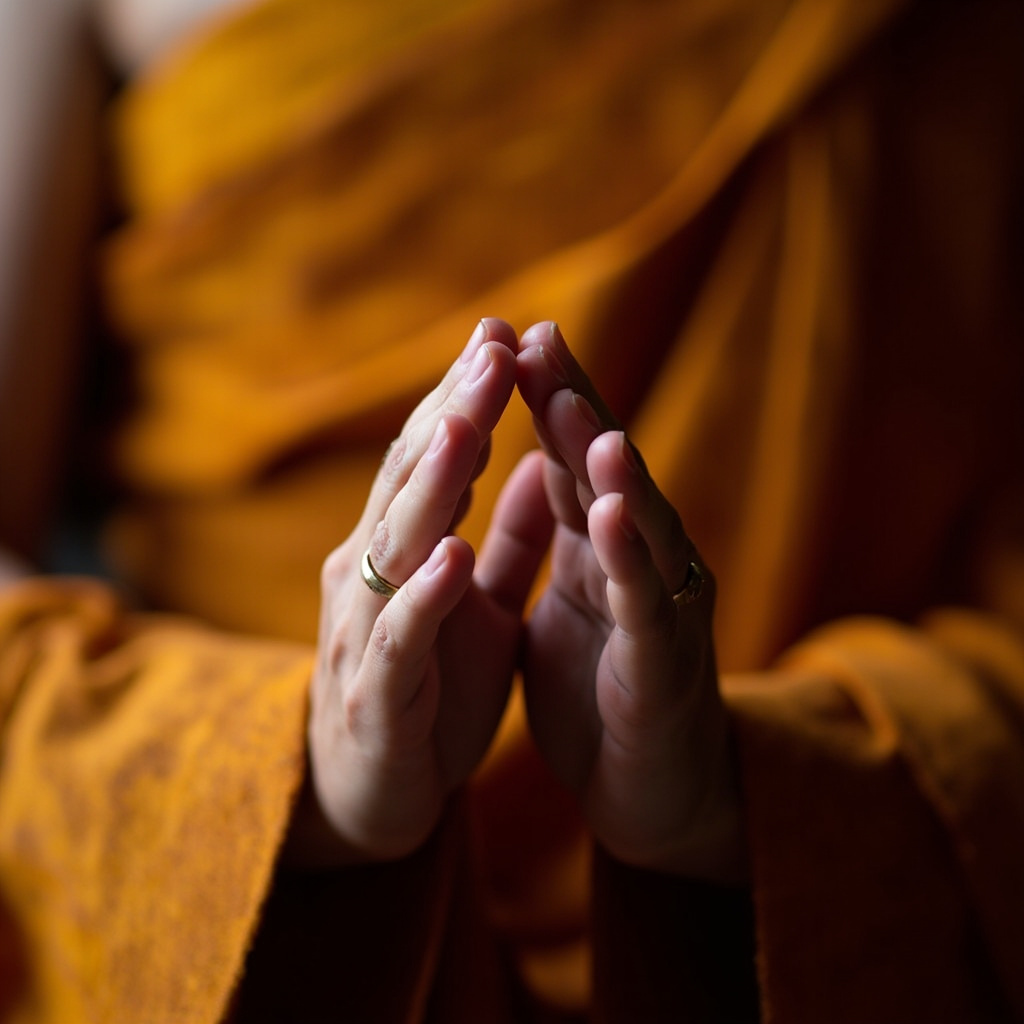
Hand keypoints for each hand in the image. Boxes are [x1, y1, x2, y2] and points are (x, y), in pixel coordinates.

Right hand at [302, 320, 548, 863]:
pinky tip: (452, 555)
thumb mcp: (474, 601)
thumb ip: (502, 537)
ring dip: (433, 484)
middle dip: (453, 412)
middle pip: (411, 480)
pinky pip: (401, 638)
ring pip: (397, 545)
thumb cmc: (426, 690)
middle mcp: (371, 575)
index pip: (431, 456)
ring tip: (469, 424)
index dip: (464, 396)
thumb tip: (531, 460)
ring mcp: (367, 632)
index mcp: (402, 549)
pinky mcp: (377, 694)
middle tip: (492, 343)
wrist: (375, 794)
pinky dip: (426, 596)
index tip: (504, 333)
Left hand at [514, 322, 744, 879]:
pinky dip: (628, 557)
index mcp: (602, 551)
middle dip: (574, 407)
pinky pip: (644, 605)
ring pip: (637, 527)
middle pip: (607, 474)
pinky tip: (608, 512)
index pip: (572, 460)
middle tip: (543, 339)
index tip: (514, 338)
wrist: (651, 795)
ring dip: (609, 468)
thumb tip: (543, 460)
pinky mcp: (662, 668)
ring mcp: (659, 611)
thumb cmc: (606, 694)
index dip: (547, 401)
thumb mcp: (574, 600)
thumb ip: (562, 533)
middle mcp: (639, 565)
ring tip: (579, 412)